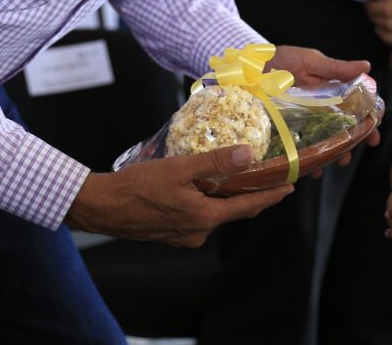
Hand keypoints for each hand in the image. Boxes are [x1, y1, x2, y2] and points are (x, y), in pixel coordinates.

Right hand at [65, 144, 293, 245]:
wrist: (101, 208)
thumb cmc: (137, 187)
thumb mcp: (179, 169)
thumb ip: (215, 162)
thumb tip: (248, 155)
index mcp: (204, 218)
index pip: (248, 206)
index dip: (270, 196)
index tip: (289, 187)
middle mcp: (198, 232)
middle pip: (233, 211)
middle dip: (253, 196)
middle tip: (269, 179)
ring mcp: (183, 235)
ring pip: (214, 213)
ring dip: (226, 197)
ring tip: (236, 176)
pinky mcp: (170, 233)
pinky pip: (197, 215)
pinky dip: (206, 201)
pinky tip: (202, 186)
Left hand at [269, 45, 379, 165]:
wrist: (252, 64)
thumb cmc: (284, 58)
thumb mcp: (311, 61)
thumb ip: (336, 68)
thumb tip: (366, 66)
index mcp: (332, 92)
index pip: (356, 110)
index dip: (367, 123)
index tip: (373, 134)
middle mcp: (320, 109)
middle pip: (342, 131)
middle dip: (348, 146)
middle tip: (348, 158)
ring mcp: (304, 120)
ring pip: (322, 142)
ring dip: (329, 156)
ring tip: (329, 166)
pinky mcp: (286, 129)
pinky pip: (298, 147)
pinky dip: (305, 160)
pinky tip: (309, 169)